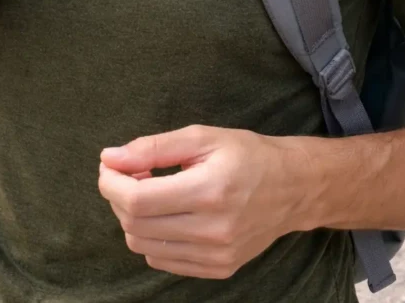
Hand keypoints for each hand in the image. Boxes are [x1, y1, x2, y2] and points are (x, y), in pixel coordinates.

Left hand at [97, 125, 315, 279]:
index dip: (112, 183)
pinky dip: (152, 238)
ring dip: (133, 218)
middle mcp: (214, 230)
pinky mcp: (219, 268)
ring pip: (144, 246)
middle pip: (135, 225)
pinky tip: (166, 215)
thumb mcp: (202, 137)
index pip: (137, 200)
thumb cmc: (247, 155)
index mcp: (210, 191)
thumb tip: (109, 158)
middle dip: (118, 198)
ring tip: (149, 193)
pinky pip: (163, 261)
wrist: (294, 188)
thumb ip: (153, 147)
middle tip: (129, 174)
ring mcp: (217, 254)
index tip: (110, 166)